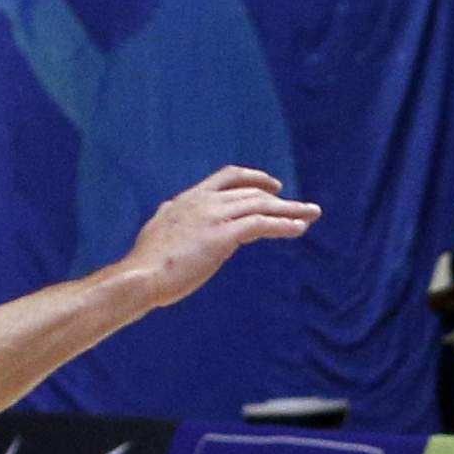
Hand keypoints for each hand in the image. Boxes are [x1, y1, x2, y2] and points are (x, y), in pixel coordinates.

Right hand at [124, 166, 321, 306]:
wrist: (140, 277)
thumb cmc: (146, 262)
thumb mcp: (156, 228)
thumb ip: (167, 215)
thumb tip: (167, 208)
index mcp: (189, 198)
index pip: (228, 177)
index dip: (254, 179)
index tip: (274, 186)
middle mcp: (204, 202)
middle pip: (252, 192)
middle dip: (282, 199)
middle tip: (305, 208)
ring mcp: (214, 217)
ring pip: (261, 206)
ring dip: (290, 211)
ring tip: (312, 215)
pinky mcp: (222, 236)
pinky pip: (260, 225)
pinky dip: (282, 225)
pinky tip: (298, 229)